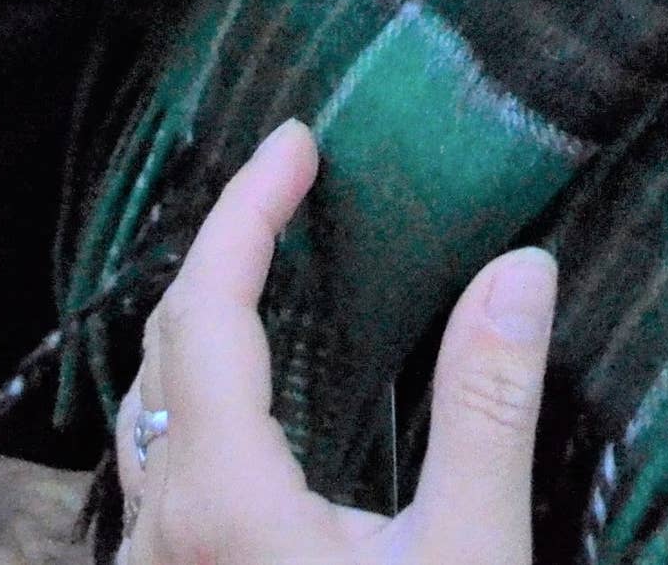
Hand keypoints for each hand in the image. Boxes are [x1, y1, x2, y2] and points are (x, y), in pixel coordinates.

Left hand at [117, 121, 551, 564]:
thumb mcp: (469, 552)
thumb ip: (487, 411)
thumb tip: (519, 272)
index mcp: (221, 500)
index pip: (206, 311)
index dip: (246, 210)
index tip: (297, 143)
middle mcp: (161, 528)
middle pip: (165, 345)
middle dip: (224, 248)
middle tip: (292, 183)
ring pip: (148, 409)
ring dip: (201, 323)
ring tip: (266, 265)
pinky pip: (158, 467)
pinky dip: (193, 395)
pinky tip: (247, 396)